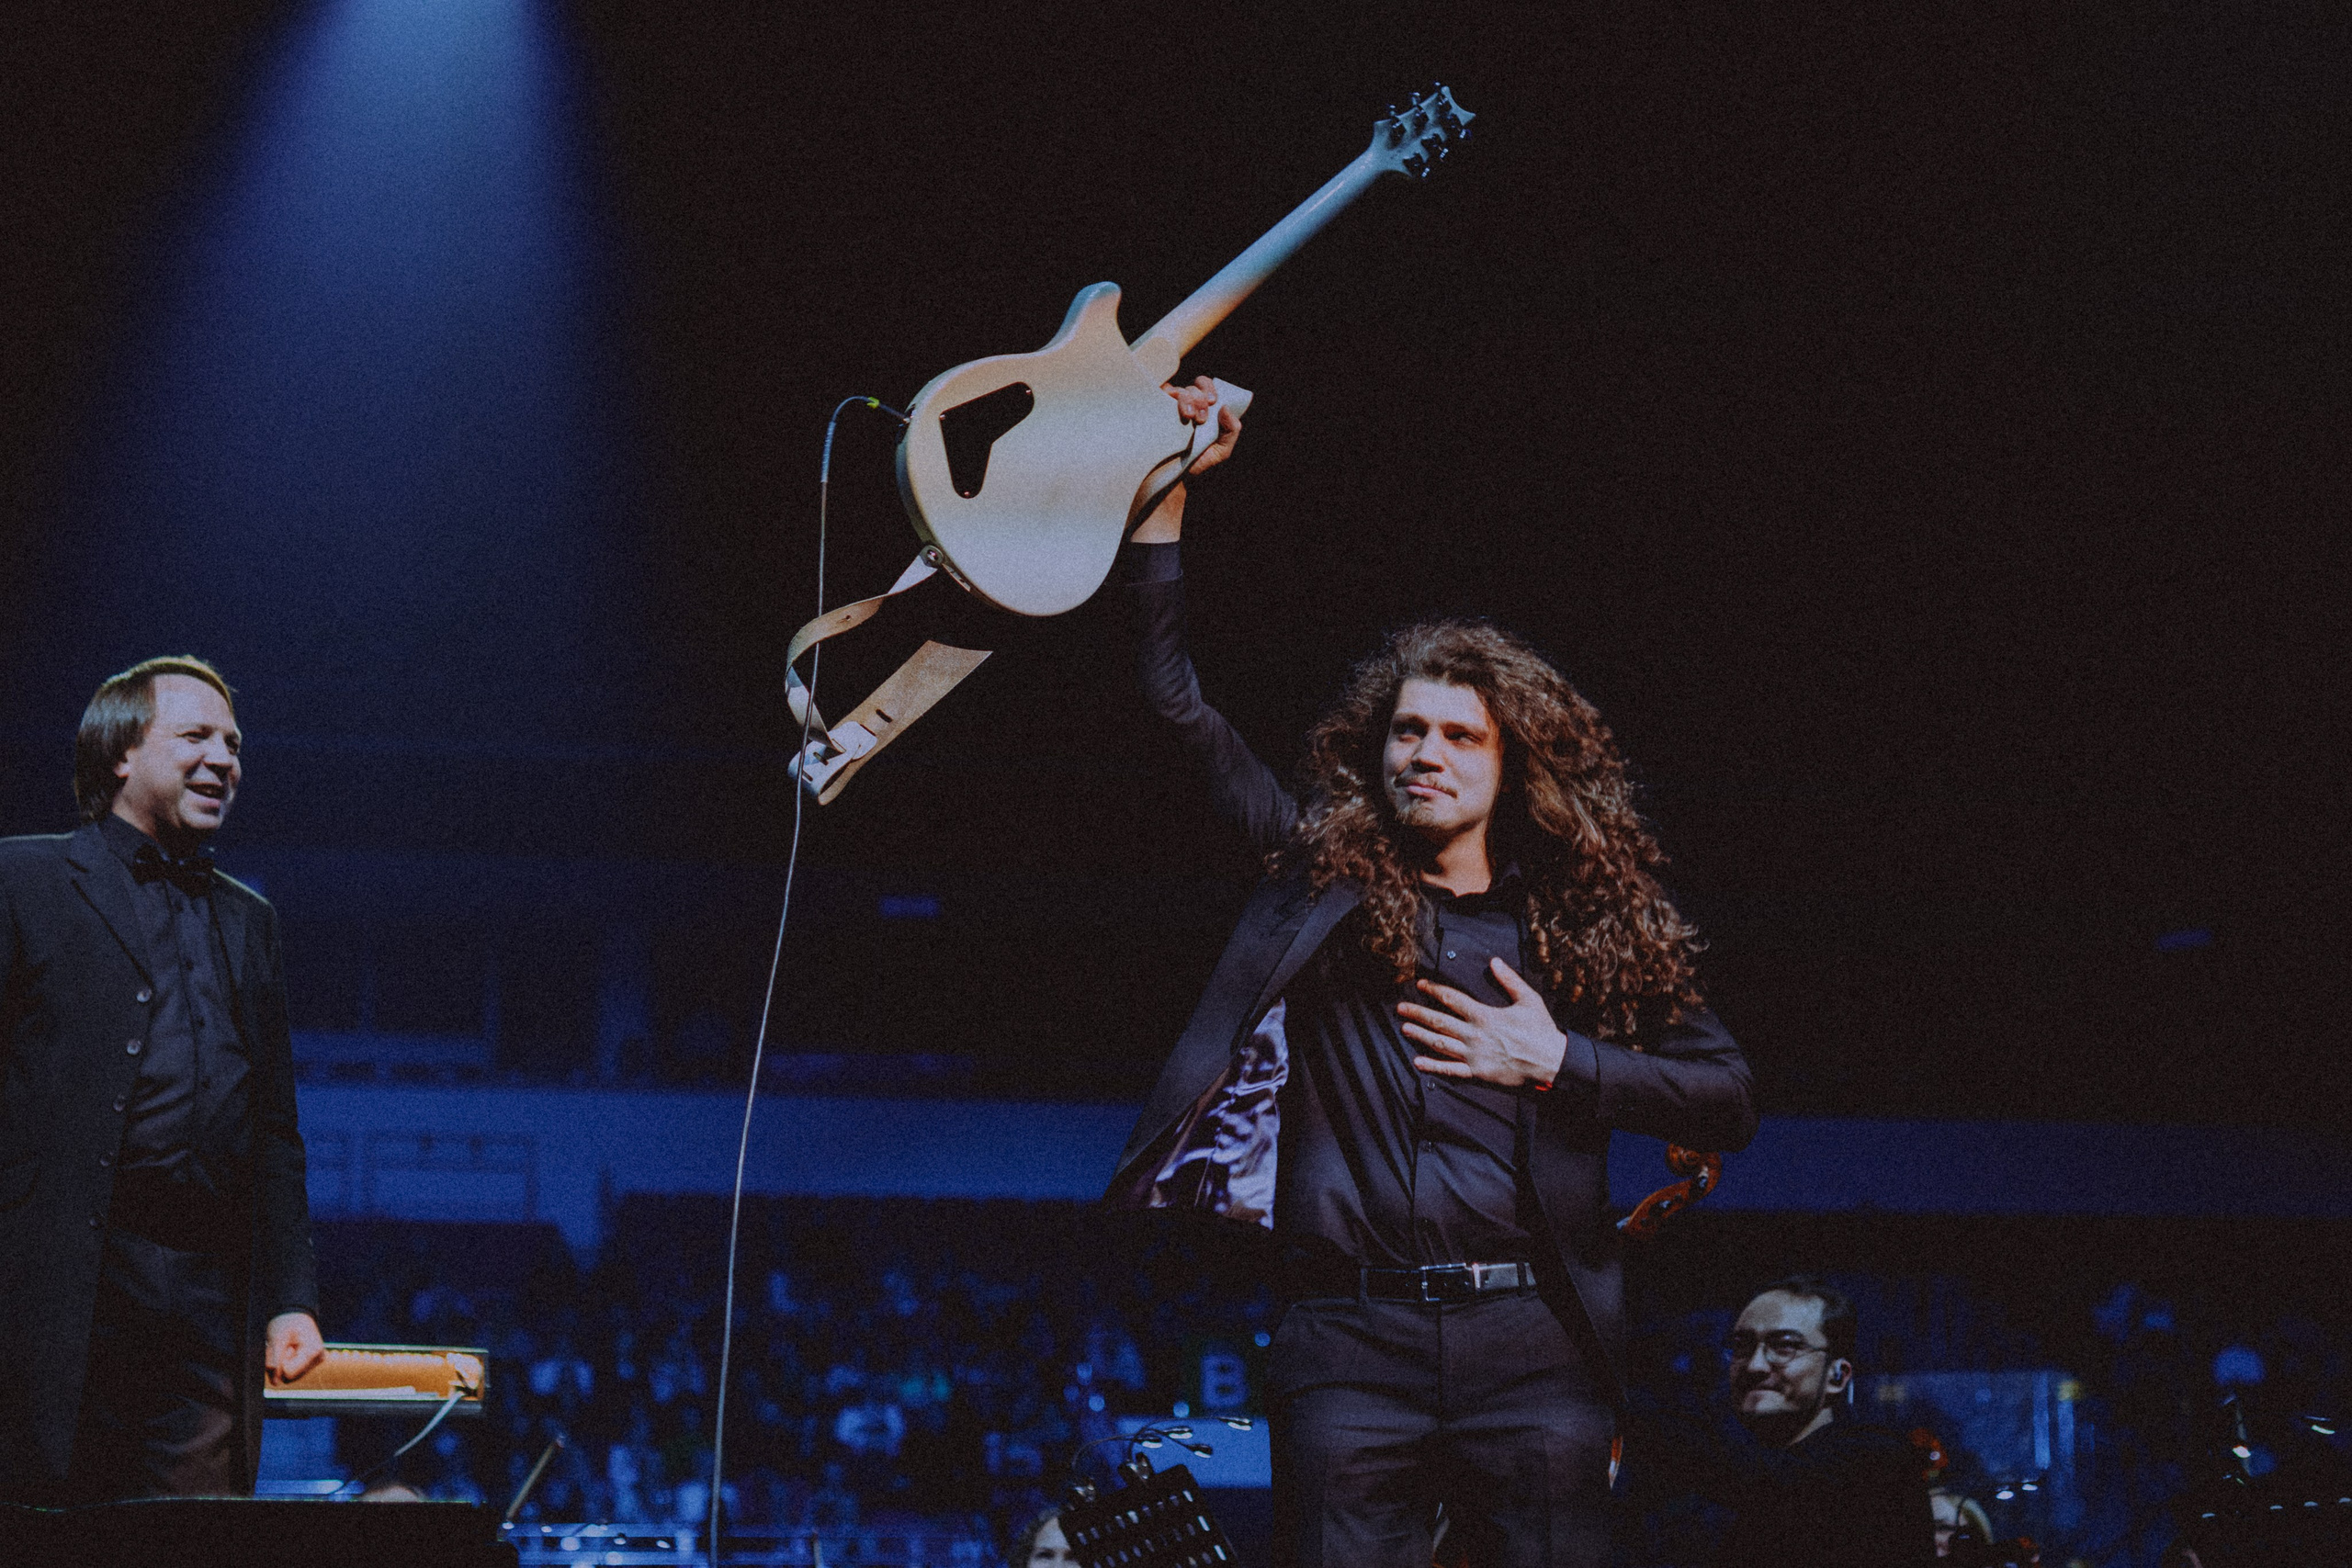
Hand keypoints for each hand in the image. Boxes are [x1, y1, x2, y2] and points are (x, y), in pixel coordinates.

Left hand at [265, 1311, 325, 1384]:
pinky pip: (292, 1373)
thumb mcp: (277, 1337)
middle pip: (289, 1377)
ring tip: (286, 1347)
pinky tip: (289, 1351)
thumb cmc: (287, 1322)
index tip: (284, 1346)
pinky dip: (286, 1364)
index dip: (280, 1362)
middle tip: (283, 1345)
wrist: (296, 1313)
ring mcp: (316, 1362)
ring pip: (289, 1377)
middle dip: (280, 1363)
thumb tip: (274, 1383)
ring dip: (282, 1364)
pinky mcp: (311, 1364)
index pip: (288, 1373)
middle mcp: (318, 1359)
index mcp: (313, 1351)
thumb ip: (274, 1360)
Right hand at [1167, 374, 1242, 475]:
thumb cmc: (1198, 462)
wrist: (1174, 477)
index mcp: (1201, 407)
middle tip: (1201, 419)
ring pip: (1176, 390)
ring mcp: (1167, 408)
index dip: (1208, 388)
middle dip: (1199, 400)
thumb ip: (1231, 430)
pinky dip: (1164, 397)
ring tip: (1188, 418)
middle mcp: (1184, 404)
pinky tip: (1169, 408)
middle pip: (1192, 388)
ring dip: (1186, 400)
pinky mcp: (1153, 414)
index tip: (1212, 401)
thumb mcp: (1221, 450)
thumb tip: (1226, 408)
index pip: (1204, 386)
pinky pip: (1157, 397)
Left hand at [1398, 958, 1569, 1089]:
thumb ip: (1509, 980)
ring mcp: (1474, 1055)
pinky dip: (1433, 1066)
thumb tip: (1494, 961)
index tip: (1421, 985)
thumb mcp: (1528, 999)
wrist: (1551, 1061)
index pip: (1452, 999)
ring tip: (1405, 1029)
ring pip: (1441, 1044)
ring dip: (1421, 1035)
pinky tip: (1418, 1062)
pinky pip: (1451, 1070)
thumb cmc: (1541, 1030)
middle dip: (1418, 1013)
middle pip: (1440, 1021)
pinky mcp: (1478, 1072)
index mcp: (1485, 1015)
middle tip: (1401, 1008)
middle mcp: (1475, 1034)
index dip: (1434, 990)